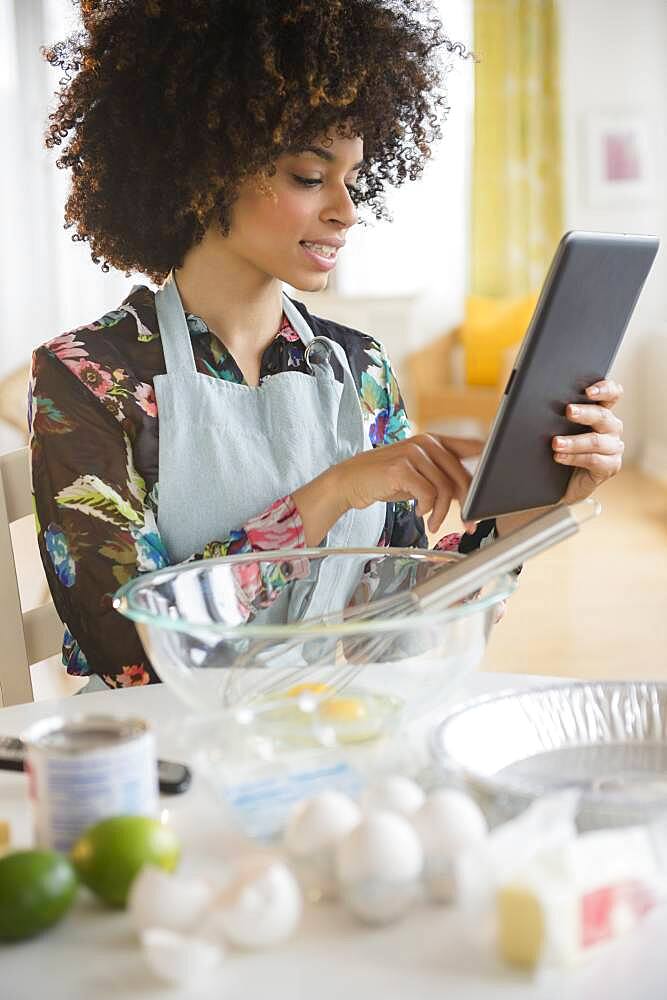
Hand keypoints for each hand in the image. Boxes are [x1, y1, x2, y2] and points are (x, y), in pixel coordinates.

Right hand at [336, 433, 484, 533]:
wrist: (350, 481)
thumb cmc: (386, 479)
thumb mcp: (419, 475)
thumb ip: (443, 478)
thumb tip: (471, 496)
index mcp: (434, 441)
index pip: (471, 447)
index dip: (488, 464)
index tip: (496, 486)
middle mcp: (425, 442)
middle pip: (461, 474)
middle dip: (467, 504)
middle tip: (468, 524)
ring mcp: (412, 453)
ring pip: (444, 488)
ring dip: (441, 513)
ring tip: (432, 523)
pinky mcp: (401, 467)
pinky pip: (427, 494)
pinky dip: (426, 509)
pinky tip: (418, 513)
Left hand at [553, 378, 623, 503]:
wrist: (559, 483)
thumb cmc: (558, 450)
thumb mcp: (556, 429)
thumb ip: (556, 415)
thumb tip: (537, 401)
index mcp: (601, 412)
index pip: (612, 394)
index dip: (605, 389)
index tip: (589, 391)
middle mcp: (611, 428)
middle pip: (603, 416)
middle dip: (585, 413)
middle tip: (568, 411)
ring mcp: (613, 448)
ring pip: (596, 441)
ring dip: (574, 441)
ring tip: (555, 443)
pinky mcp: (610, 467)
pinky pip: (593, 460)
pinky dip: (574, 458)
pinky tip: (559, 457)